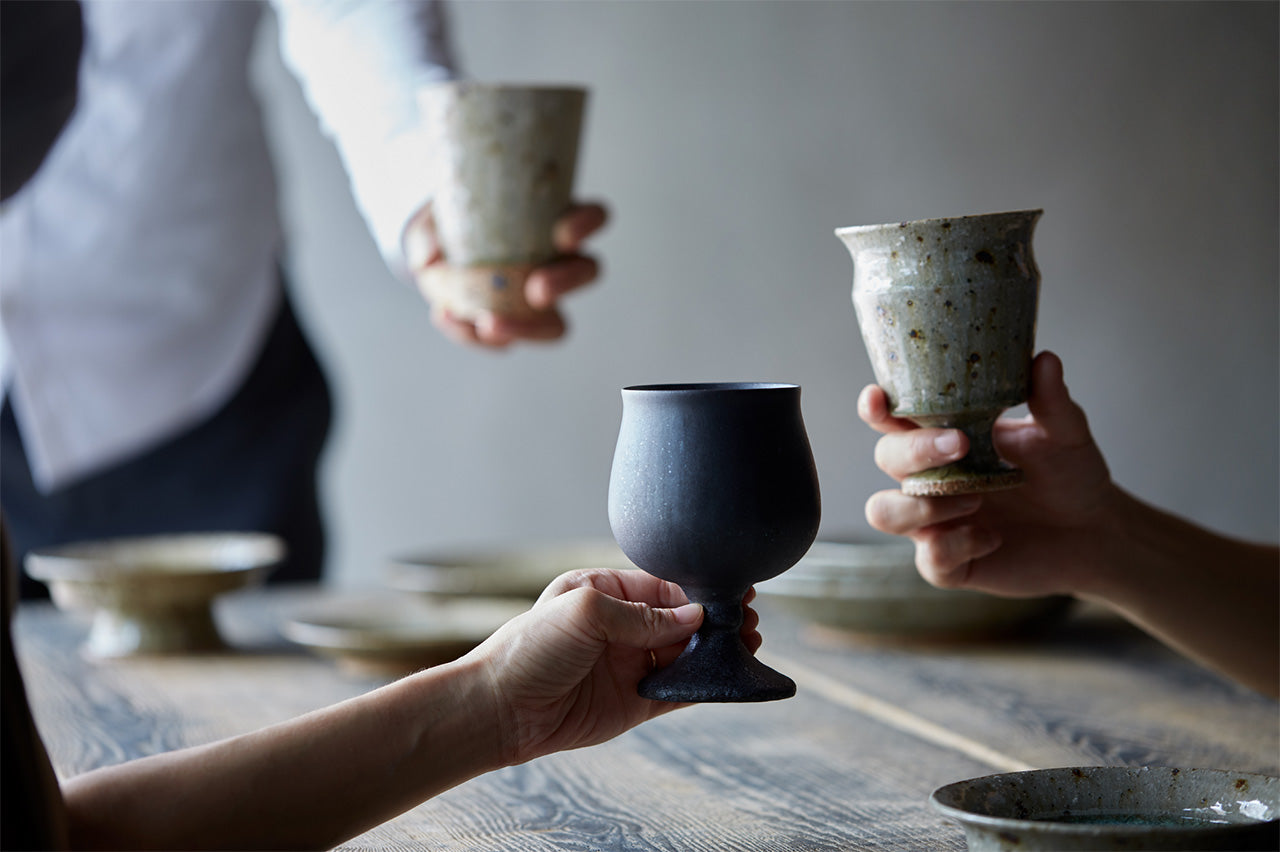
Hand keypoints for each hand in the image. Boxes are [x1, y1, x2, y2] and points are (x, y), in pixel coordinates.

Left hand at [404, 202, 608, 347]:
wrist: (434, 250)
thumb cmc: (450, 219)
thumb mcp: (432, 215)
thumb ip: (428, 232)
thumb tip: (429, 260)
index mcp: (553, 218)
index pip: (592, 217)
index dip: (586, 224)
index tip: (563, 234)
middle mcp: (558, 260)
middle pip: (587, 272)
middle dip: (567, 283)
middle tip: (536, 291)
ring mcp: (539, 299)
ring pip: (556, 323)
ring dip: (529, 329)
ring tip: (490, 324)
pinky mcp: (514, 327)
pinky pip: (505, 342)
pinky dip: (473, 335)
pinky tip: (445, 315)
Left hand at [470, 568, 760, 766]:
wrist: (500, 708)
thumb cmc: (529, 648)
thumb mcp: (584, 612)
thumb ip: (641, 615)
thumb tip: (693, 616)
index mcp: (605, 593)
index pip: (663, 587)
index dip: (697, 589)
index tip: (733, 590)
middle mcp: (620, 628)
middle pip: (680, 620)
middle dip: (715, 619)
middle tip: (748, 620)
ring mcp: (629, 665)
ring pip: (685, 655)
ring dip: (716, 652)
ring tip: (749, 646)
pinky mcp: (634, 702)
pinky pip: (677, 691)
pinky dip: (704, 686)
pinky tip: (728, 678)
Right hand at [859, 351, 1116, 596]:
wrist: (1095, 532)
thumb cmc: (1070, 473)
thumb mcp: (1065, 433)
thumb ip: (1051, 401)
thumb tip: (1045, 359)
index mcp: (943, 438)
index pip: (893, 420)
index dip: (875, 409)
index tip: (877, 397)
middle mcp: (928, 479)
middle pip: (885, 459)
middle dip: (914, 452)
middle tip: (961, 445)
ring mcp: (933, 522)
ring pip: (883, 513)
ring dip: (920, 504)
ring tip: (974, 501)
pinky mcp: (948, 563)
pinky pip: (929, 557)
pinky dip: (957, 545)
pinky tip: (993, 537)